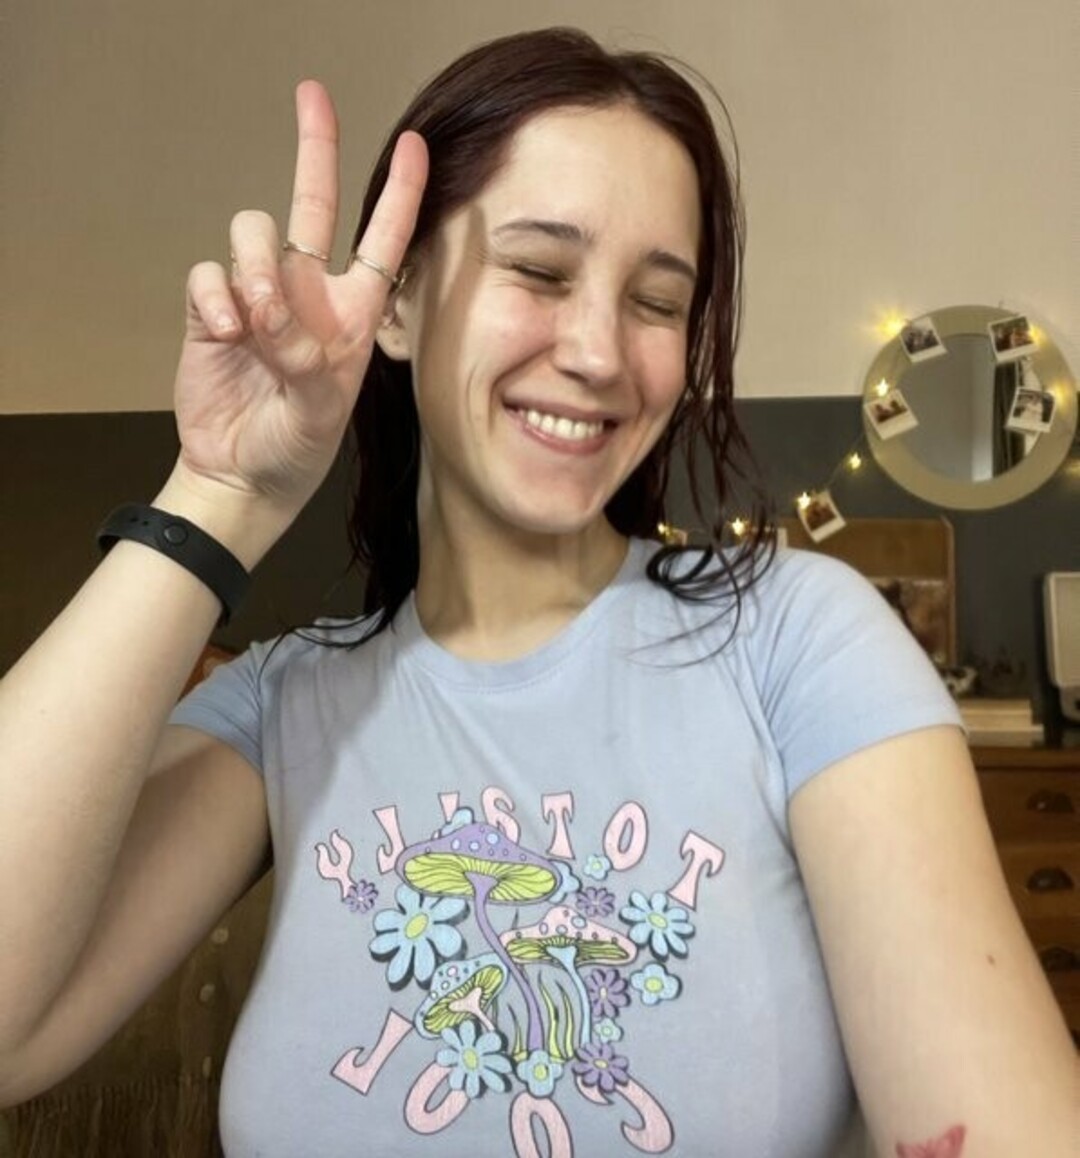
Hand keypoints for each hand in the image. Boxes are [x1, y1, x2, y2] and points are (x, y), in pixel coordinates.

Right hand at [174, 81, 427, 513]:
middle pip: (311, 205)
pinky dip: (215, 296)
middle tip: (312, 93)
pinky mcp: (212, 309)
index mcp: (351, 314)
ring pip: (253, 234)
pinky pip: (208, 273)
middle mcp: (307, 294)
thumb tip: (269, 309)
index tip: (414, 145)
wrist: (241, 474)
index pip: (381, 243)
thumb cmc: (297, 448)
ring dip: (254, 267)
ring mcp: (258, 297)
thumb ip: (304, 358)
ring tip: (255, 322)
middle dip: (315, 149)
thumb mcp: (320, 412)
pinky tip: (225, 333)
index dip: (400, 195)